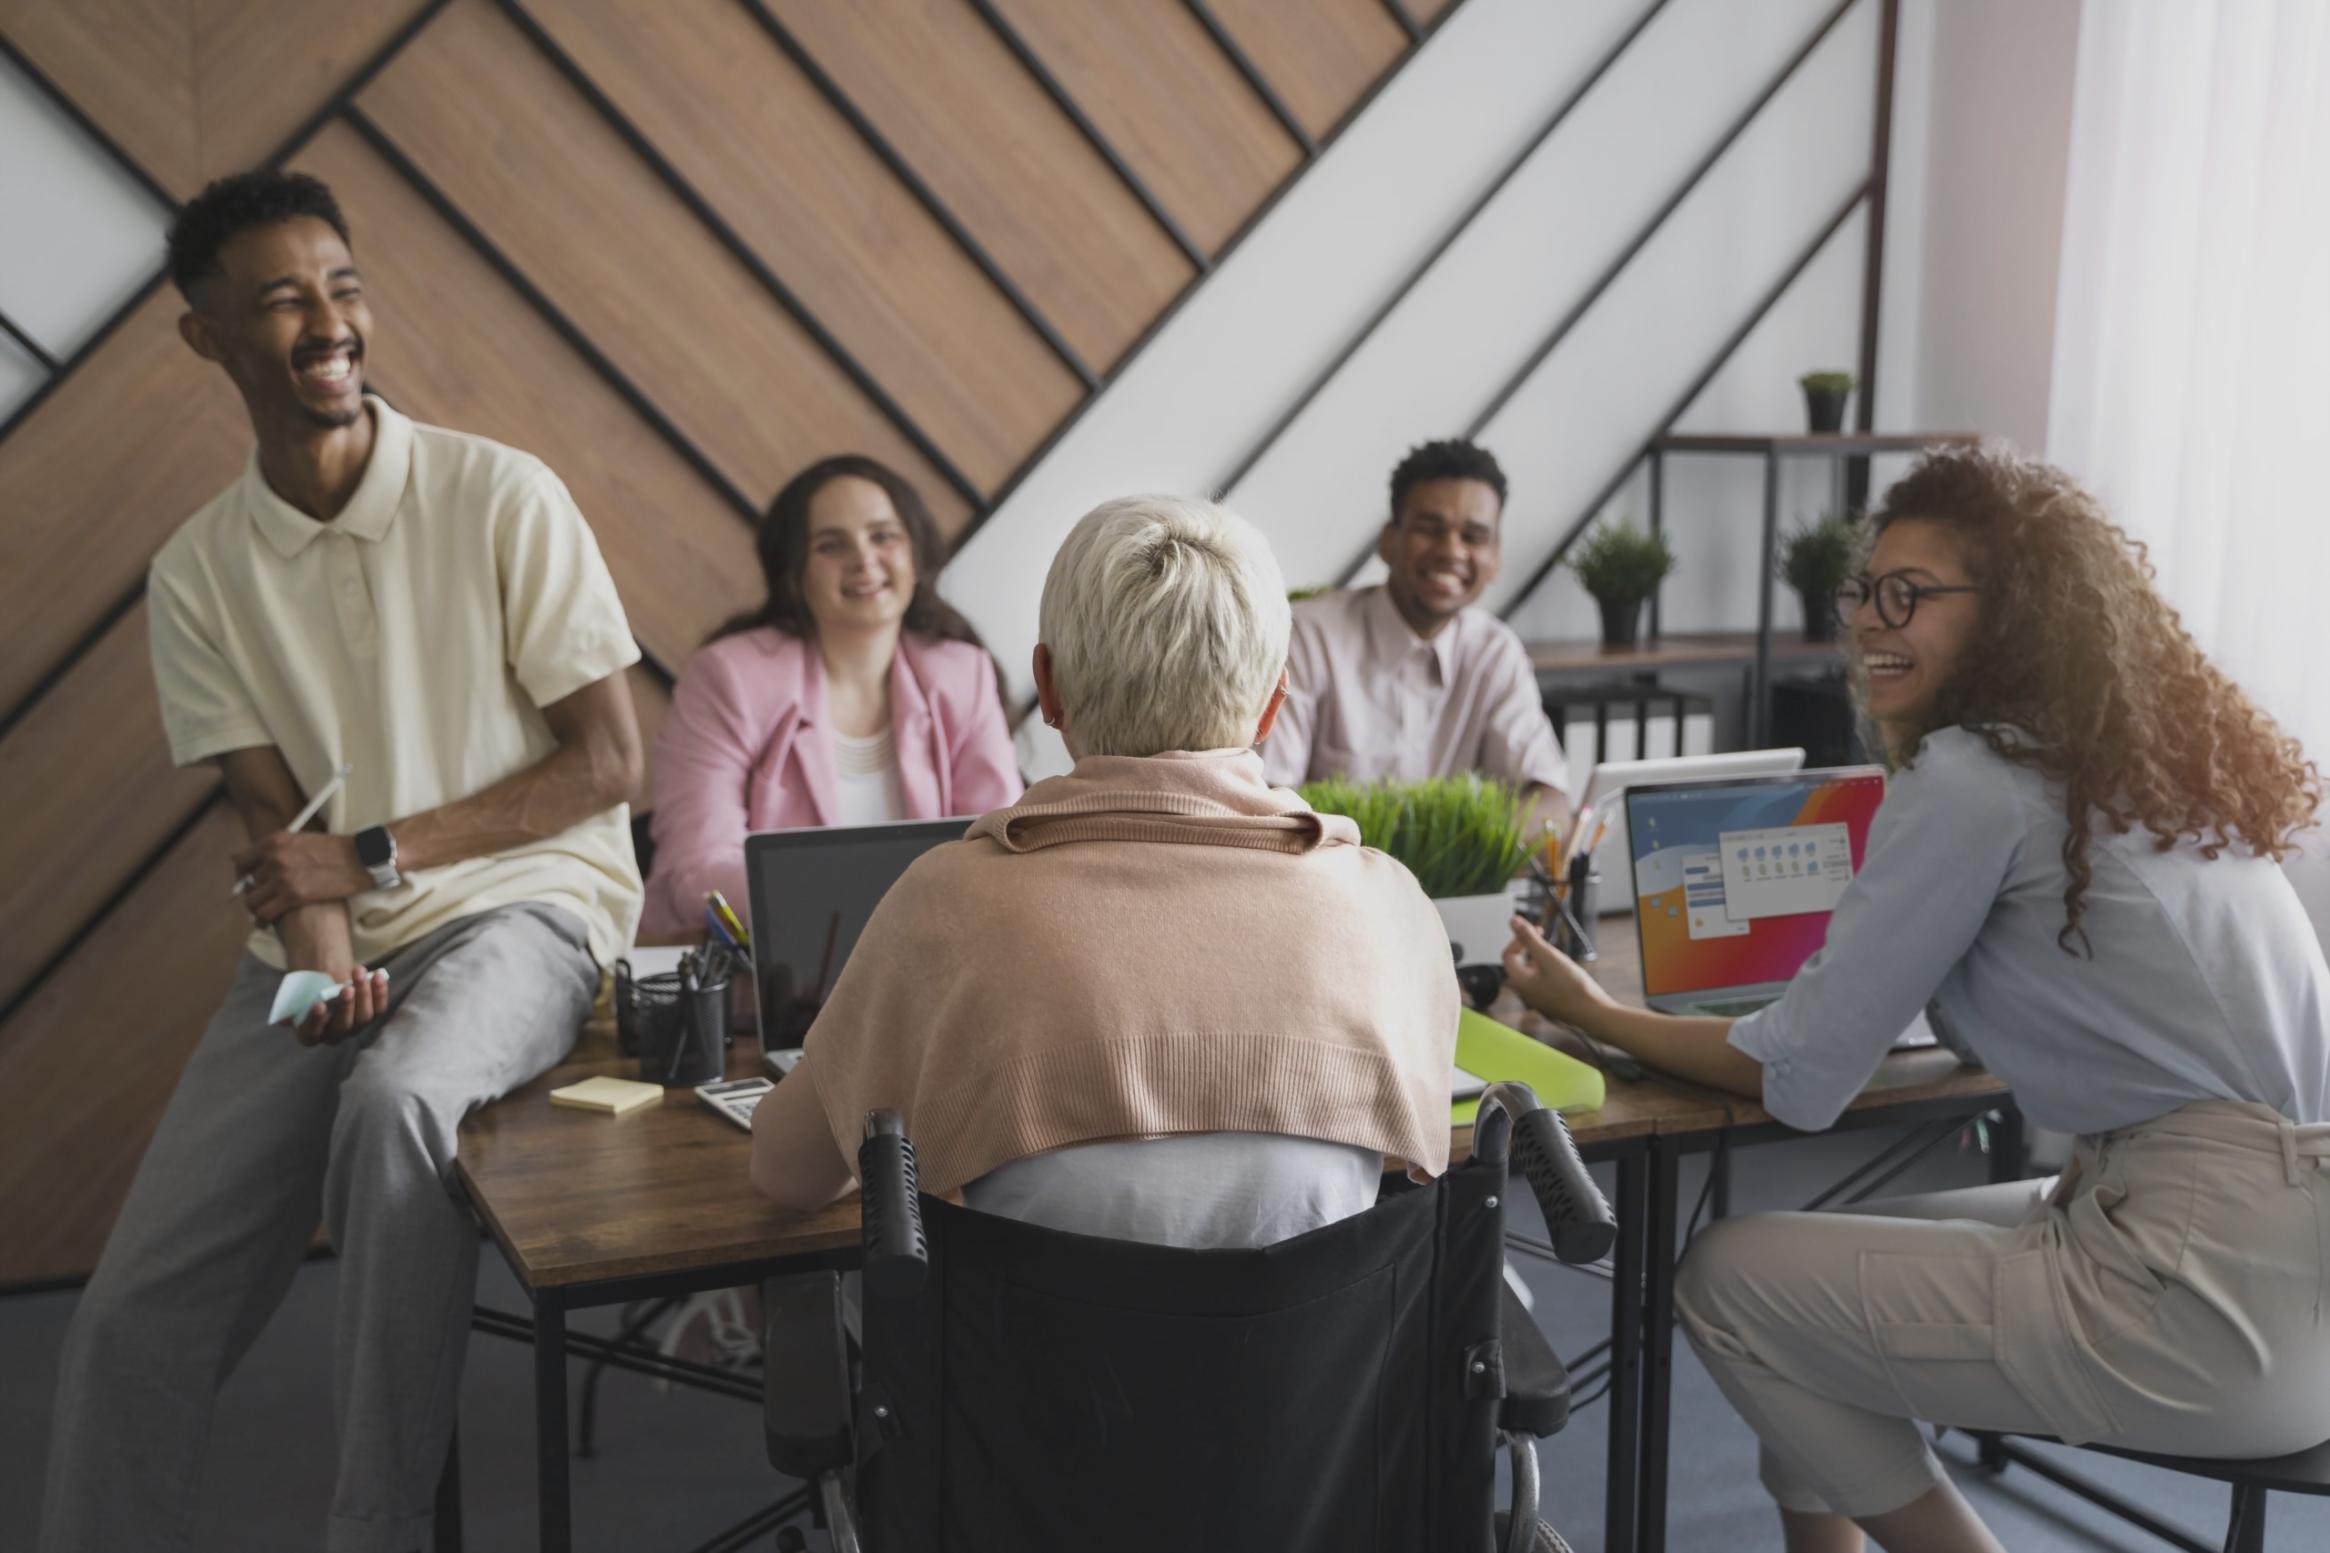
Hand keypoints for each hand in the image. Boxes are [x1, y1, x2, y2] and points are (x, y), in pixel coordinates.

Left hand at [234, 831, 369, 923]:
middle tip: (263, 899)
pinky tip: (266, 923)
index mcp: (275, 841)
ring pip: (252, 900)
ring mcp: (281, 877)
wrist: (362, 859)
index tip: (248, 881)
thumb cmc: (338, 850)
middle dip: (254, 892)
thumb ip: (282, 850)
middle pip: (248, 882)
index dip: (242, 874)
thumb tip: (267, 865)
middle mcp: (273, 858)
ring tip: (263, 912)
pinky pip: (264, 913)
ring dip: (256, 908)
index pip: (241, 860)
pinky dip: (262, 920)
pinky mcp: (292, 896)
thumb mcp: (304, 840)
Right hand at [288, 964, 389, 1046]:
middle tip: (346, 988)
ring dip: (363, 994)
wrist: (326, 980)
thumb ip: (305, 995)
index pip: (311, 1032)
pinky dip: (379, 991)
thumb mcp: (302, 990)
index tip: (319, 1005)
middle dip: (345, 1006)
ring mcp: (354, 1028)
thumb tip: (313, 995)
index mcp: (309, 1033)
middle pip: (342, 1026)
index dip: (315, 1020)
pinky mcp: (371, 1016)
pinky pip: (379, 1008)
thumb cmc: (309, 987)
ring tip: (359, 974)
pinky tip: (378, 976)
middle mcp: (332, 1036)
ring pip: (363, 1017)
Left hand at [1501, 914, 1613, 1028]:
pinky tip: (1566, 968)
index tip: (1536, 930)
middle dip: (1531, 947)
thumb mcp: (1548, 956)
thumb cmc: (1571, 986)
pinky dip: (1551, 969)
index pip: (1508, 955)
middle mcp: (1526, 992)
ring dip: (1542, 957)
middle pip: (1520, 963)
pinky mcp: (1552, 1001)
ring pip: (1534, 971)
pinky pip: (1545, 980)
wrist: (1594, 1012)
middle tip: (1546, 938)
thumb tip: (1512, 920)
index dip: (1518, 939)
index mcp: (1520, 982)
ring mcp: (1539, 998)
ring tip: (1558, 953)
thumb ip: (1529, 938)